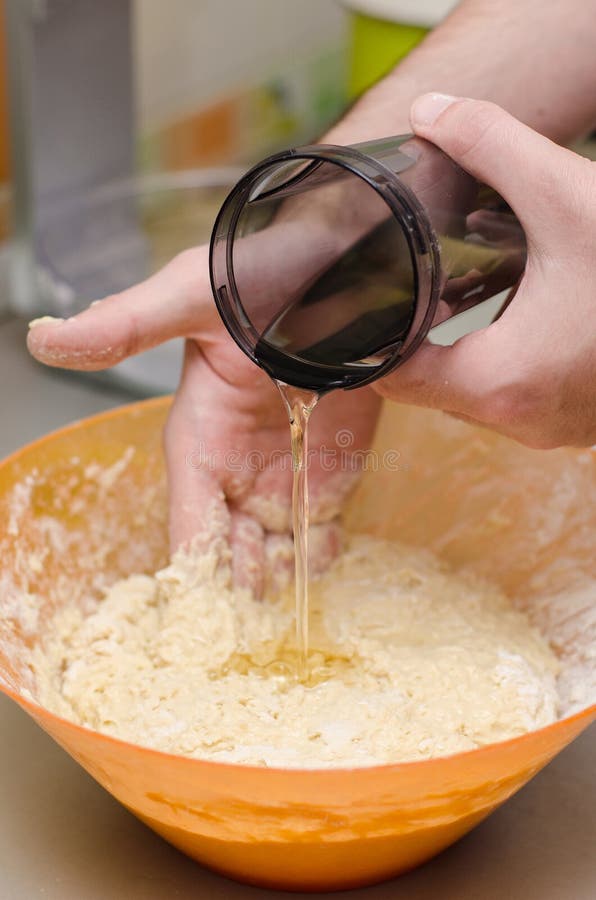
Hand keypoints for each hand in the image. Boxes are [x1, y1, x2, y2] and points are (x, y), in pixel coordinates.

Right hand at [27, 246, 380, 593]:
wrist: (341, 264)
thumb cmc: (263, 276)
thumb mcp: (192, 295)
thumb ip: (129, 325)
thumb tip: (44, 340)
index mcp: (197, 440)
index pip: (188, 523)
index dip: (198, 569)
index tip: (211, 610)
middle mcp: (236, 466)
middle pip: (231, 549)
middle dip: (242, 583)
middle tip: (259, 612)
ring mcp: (283, 473)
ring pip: (276, 549)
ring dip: (283, 574)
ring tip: (294, 589)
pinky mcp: (331, 469)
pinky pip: (321, 529)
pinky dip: (323, 551)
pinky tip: (329, 554)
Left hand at [373, 94, 595, 448]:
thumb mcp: (568, 196)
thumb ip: (493, 146)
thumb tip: (431, 111)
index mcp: (501, 381)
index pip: (394, 378)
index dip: (371, 340)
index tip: (371, 298)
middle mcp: (519, 421)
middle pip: (430, 388)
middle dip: (418, 338)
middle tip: (412, 287)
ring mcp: (551, 429)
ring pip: (473, 397)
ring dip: (462, 352)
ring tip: (460, 300)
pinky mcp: (574, 424)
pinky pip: (515, 400)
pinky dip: (505, 364)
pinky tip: (517, 320)